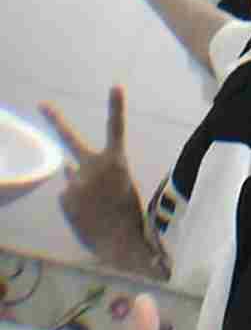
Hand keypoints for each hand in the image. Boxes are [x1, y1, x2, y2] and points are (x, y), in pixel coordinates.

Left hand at [40, 87, 159, 274]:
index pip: (116, 129)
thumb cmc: (130, 218)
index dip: (116, 106)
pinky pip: (68, 198)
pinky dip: (76, 206)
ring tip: (98, 209)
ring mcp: (76, 182)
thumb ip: (98, 174)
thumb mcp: (123, 189)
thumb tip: (66, 167)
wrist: (123, 243)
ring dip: (82, 190)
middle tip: (42, 103)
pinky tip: (89, 217)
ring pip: (74, 181)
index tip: (115, 85)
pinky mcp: (66, 198)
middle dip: (55, 119)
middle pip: (70, 139)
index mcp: (117, 163)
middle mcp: (92, 167)